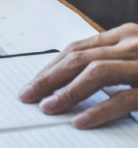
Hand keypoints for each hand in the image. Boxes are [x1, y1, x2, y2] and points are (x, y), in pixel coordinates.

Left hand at [18, 23, 137, 128]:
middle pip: (79, 59)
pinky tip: (81, 120)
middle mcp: (132, 44)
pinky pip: (123, 98)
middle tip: (28, 95)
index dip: (51, 68)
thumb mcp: (135, 57)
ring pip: (96, 72)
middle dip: (49, 78)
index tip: (32, 83)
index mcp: (124, 36)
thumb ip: (110, 62)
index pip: (77, 49)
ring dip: (67, 91)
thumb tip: (69, 81)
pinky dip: (99, 110)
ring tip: (48, 107)